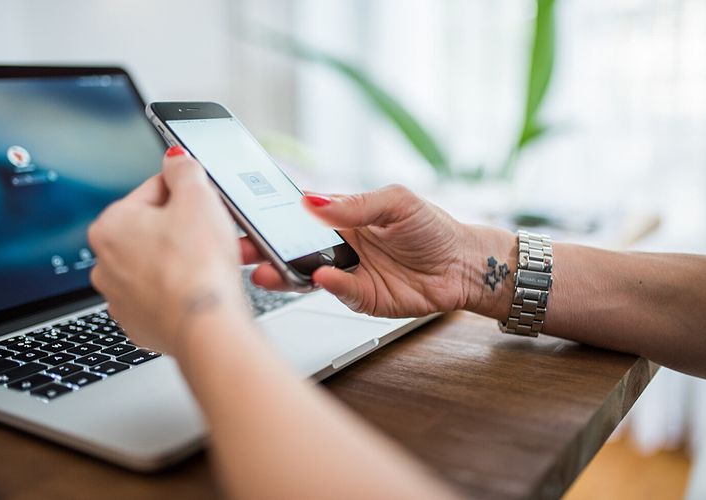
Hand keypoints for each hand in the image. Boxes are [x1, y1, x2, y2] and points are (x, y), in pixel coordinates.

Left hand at [88, 147, 247, 355]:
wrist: (206, 326)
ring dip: (190, 259)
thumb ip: (185, 169)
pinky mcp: (143, 324)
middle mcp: (106, 264)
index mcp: (110, 226)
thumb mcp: (198, 197)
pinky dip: (186, 291)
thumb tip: (175, 159)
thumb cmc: (198, 266)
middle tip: (219, 233)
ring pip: (163, 265)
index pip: (153, 192)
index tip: (206, 202)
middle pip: (157, 231)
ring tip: (219, 261)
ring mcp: (122, 298)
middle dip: (190, 230)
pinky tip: (205, 288)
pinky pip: (167, 297)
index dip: (188, 194)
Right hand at [245, 184, 515, 318]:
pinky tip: (320, 277)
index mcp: (343, 218)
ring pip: (307, 275)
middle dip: (263, 250)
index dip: (273, 217)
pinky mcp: (363, 298)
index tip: (246, 215)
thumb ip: (356, 204)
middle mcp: (340, 247)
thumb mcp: (396, 202)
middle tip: (240, 250)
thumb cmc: (434, 228)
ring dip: (285, 274)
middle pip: (293, 249)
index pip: (298, 216)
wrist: (466, 265)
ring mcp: (349, 274)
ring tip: (265, 271)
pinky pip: (340, 292)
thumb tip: (315, 201)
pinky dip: (329, 285)